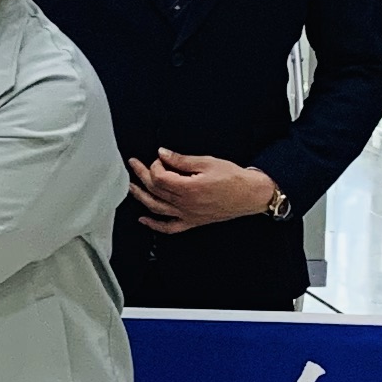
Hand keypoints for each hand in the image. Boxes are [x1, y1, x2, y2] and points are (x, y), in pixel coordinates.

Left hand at [127, 152, 281, 233]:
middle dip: (142, 175)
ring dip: (141, 197)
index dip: (155, 165)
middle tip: (134, 165)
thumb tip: (162, 154)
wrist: (251, 194)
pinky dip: (155, 225)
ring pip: (157, 208)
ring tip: (131, 187)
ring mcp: (188, 215)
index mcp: (188, 188)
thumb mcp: (207, 162)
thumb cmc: (234, 178)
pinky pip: (170, 227)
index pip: (159, 177)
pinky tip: (144, 220)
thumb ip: (181, 160)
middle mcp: (185, 204)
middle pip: (155, 190)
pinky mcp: (193, 222)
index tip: (159, 158)